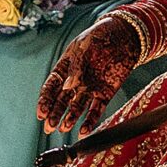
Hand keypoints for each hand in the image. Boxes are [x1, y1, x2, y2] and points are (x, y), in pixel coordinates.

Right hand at [38, 13, 140, 136]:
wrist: (125, 35)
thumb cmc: (100, 36)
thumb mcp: (85, 46)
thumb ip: (76, 67)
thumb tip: (68, 87)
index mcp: (66, 67)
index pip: (51, 87)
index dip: (45, 100)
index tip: (41, 113)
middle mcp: (76, 81)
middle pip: (62, 100)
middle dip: (55, 114)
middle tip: (49, 127)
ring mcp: (90, 88)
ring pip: (77, 107)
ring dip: (70, 118)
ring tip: (63, 128)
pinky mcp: (105, 94)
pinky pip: (96, 110)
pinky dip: (90, 121)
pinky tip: (83, 131)